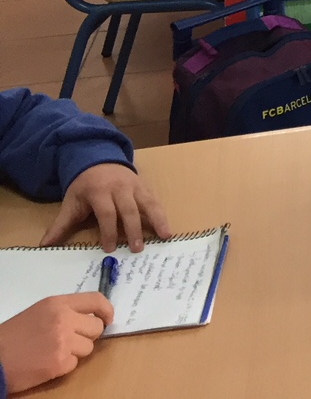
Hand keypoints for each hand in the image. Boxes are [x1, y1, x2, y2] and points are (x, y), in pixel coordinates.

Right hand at [0, 295, 112, 393]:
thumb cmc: (13, 336)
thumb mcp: (39, 313)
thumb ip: (65, 312)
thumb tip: (91, 317)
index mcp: (58, 304)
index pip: (96, 300)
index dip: (106, 310)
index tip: (108, 319)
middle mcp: (64, 320)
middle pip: (96, 327)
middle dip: (87, 335)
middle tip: (70, 340)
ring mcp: (63, 341)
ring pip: (88, 347)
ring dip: (75, 352)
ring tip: (53, 351)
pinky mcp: (60, 363)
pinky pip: (75, 364)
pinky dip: (64, 365)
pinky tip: (47, 363)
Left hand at [43, 163, 169, 252]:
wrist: (99, 159)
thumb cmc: (84, 186)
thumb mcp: (71, 203)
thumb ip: (61, 224)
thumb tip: (45, 245)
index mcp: (99, 191)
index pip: (107, 213)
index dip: (109, 231)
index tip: (110, 248)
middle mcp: (120, 187)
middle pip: (129, 210)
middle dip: (134, 230)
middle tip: (137, 249)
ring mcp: (135, 185)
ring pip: (148, 203)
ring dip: (157, 220)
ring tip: (164, 236)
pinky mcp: (145, 186)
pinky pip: (155, 200)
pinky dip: (162, 214)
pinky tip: (167, 227)